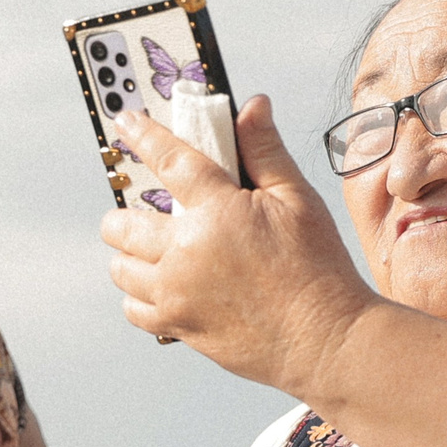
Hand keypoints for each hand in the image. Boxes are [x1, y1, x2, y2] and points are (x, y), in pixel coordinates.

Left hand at [103, 94, 382, 387]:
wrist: (325, 341)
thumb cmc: (319, 269)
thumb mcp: (298, 199)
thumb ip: (265, 151)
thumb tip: (252, 105)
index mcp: (217, 210)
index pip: (168, 159)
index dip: (142, 136)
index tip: (124, 124)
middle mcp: (185, 251)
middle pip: (121, 223)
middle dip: (125, 213)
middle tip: (146, 213)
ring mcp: (176, 293)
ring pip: (120, 268)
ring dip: (129, 255)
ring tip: (154, 252)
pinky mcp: (178, 326)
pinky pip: (133, 309)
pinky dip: (139, 297)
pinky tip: (162, 288)